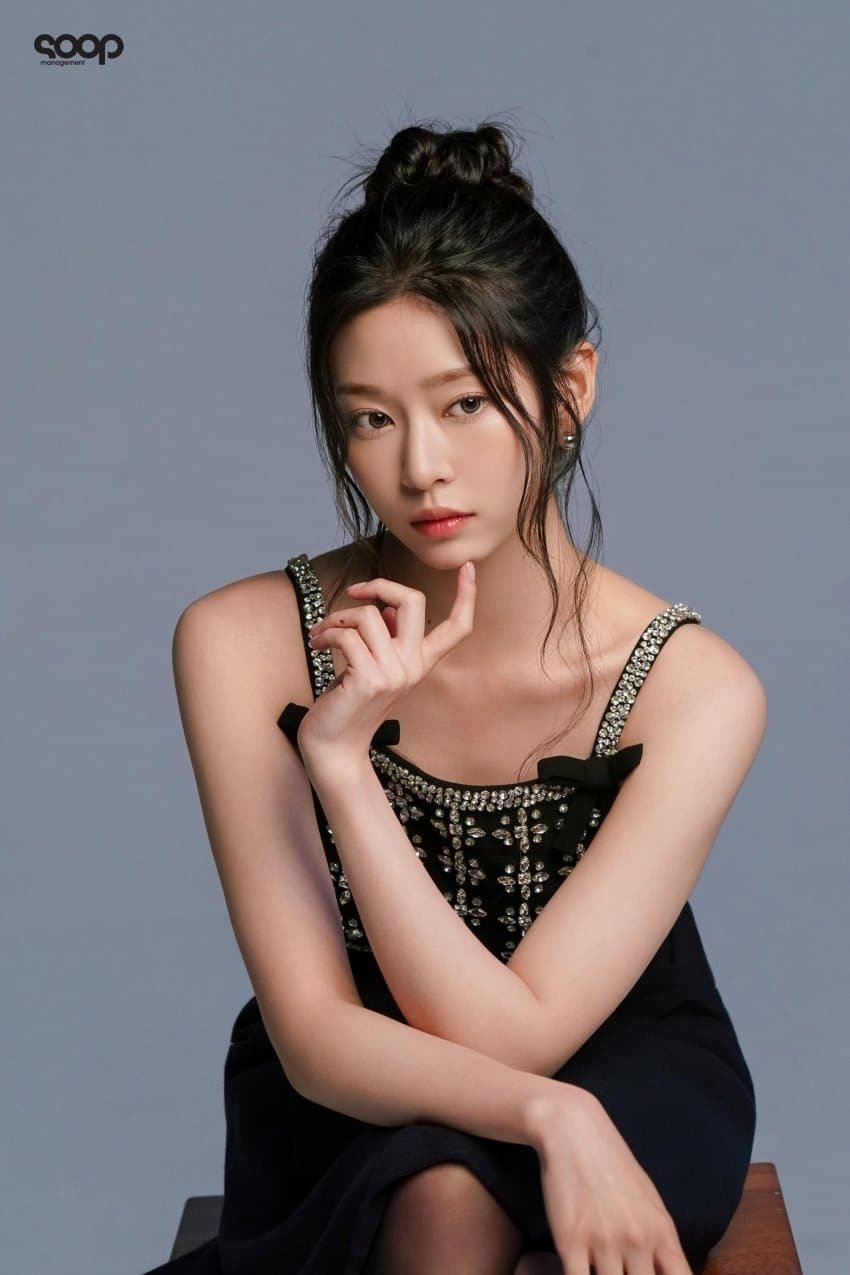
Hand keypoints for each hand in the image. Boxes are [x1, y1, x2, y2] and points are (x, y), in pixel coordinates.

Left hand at [295, 561, 476, 765]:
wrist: (332, 748)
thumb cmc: (347, 705)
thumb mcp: (372, 667)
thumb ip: (385, 638)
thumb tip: (383, 609)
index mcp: (420, 663)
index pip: (458, 628)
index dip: (467, 595)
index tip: (468, 567)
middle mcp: (414, 667)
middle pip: (413, 601)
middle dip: (379, 585)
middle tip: (353, 592)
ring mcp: (394, 674)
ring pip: (369, 615)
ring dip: (336, 617)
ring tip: (321, 634)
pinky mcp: (370, 679)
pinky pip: (347, 635)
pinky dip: (326, 634)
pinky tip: (317, 645)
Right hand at [530, 1091, 692, 1273]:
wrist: (574, 1131)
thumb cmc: (611, 1164)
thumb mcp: (648, 1200)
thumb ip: (659, 1241)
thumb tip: (668, 1272)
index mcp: (661, 1231)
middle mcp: (638, 1240)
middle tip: (622, 1271)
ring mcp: (604, 1242)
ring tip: (601, 1269)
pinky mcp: (570, 1242)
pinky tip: (580, 1271)